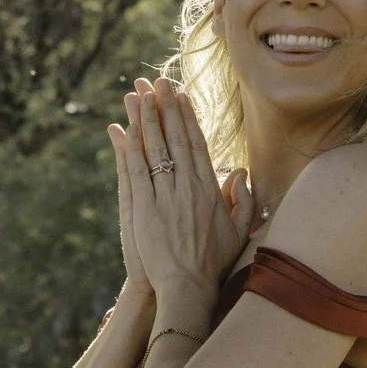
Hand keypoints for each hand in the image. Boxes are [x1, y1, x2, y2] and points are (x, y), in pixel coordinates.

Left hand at [112, 79, 249, 332]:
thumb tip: (240, 173)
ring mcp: (164, 195)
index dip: (187, 117)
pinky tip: (123, 128)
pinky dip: (129, 148)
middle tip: (157, 80)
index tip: (181, 96)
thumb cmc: (213, 263)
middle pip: (175, 137)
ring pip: (154, 148)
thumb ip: (243, 199)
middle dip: (166, 106)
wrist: (187, 286)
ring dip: (146, 118)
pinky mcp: (143, 207)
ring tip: (139, 93)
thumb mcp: (238, 230)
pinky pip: (136, 170)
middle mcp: (187, 186)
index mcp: (209, 189)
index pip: (196, 143)